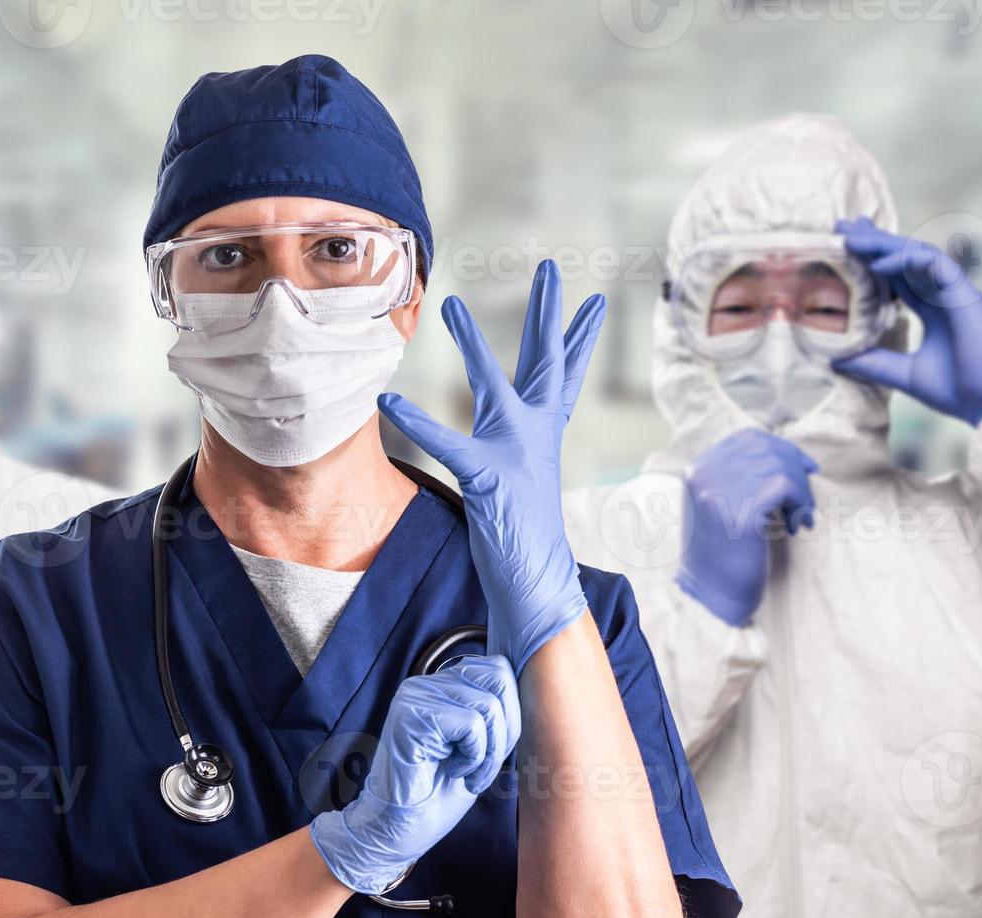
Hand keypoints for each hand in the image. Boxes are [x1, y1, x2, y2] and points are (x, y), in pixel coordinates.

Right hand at [310, 656, 519, 893]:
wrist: (399, 831)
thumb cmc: (437, 796)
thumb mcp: (479, 748)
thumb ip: (495, 714)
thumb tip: (529, 693)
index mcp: (440, 685)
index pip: (498, 670)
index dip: (510, 713)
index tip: (492, 753)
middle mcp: (424, 683)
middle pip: (499, 678)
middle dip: (506, 730)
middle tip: (484, 766)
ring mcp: (414, 697)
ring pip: (488, 705)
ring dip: (489, 752)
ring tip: (468, 775)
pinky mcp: (411, 717)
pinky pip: (471, 725)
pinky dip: (474, 757)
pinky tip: (452, 773)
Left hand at [379, 260, 604, 664]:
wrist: (538, 586)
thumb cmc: (522, 536)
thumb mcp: (515, 480)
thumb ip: (507, 451)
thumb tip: (503, 441)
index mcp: (541, 435)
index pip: (562, 376)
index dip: (577, 338)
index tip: (592, 301)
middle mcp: (535, 437)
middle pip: (545, 363)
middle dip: (549, 315)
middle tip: (550, 268)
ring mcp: (515, 457)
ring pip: (492, 388)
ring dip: (470, 347)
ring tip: (449, 306)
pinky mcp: (490, 482)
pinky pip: (449, 446)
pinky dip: (418, 423)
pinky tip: (389, 402)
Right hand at [676, 430, 817, 627]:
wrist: (713, 595)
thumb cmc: (723, 551)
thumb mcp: (720, 503)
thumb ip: (739, 476)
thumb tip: (788, 455)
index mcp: (697, 469)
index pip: (749, 438)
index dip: (783, 447)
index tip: (805, 467)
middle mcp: (705, 475)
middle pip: (768, 449)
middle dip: (796, 470)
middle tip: (806, 499)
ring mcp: (720, 493)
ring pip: (780, 466)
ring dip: (801, 492)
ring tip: (799, 518)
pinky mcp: (741, 513)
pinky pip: (785, 486)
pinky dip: (801, 503)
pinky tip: (797, 525)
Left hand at [830, 217, 981, 425]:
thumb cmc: (962, 391)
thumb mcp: (907, 374)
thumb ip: (875, 363)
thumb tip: (835, 359)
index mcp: (934, 311)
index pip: (900, 278)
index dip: (873, 262)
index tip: (844, 249)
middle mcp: (945, 295)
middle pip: (905, 258)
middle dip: (874, 241)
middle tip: (841, 227)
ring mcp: (956, 292)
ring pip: (917, 254)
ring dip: (884, 244)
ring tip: (851, 237)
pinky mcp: (965, 294)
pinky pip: (934, 264)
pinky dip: (905, 260)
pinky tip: (876, 265)